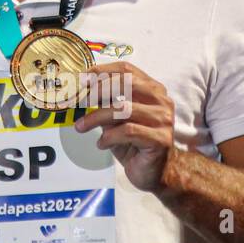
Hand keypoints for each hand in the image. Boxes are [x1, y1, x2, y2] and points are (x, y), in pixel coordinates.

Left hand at [73, 61, 175, 192]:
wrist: (156, 172)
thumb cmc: (136, 144)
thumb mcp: (117, 121)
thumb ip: (106, 106)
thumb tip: (82, 94)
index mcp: (152, 90)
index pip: (127, 70)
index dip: (101, 71)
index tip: (81, 79)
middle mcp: (161, 100)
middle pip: (126, 83)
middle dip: (98, 90)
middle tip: (80, 101)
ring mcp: (163, 119)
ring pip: (123, 109)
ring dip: (96, 118)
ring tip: (81, 127)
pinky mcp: (160, 139)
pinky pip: (128, 131)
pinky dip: (109, 137)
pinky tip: (102, 144)